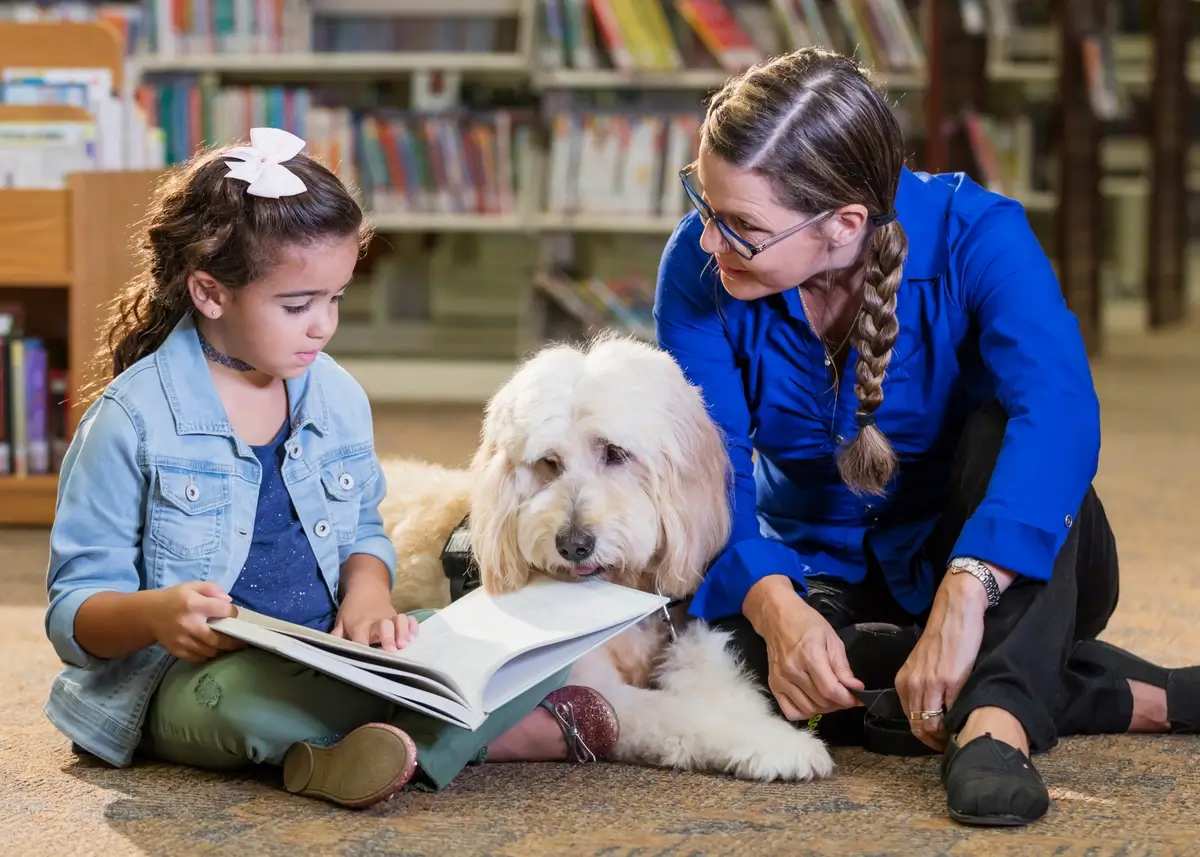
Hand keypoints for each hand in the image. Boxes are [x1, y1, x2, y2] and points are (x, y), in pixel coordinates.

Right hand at [146, 581, 244, 662]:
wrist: (148, 614)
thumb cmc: (174, 599)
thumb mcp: (192, 586)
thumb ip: (212, 589)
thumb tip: (229, 601)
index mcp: (194, 605)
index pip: (224, 611)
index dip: (232, 613)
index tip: (233, 615)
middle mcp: (189, 624)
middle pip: (219, 639)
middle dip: (235, 642)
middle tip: (243, 641)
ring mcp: (183, 640)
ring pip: (211, 651)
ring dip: (223, 650)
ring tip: (231, 646)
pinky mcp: (178, 651)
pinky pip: (199, 658)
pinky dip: (209, 655)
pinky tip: (214, 650)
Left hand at [332, 591, 418, 651]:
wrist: (366, 589)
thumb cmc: (352, 610)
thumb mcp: (341, 621)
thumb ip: (337, 636)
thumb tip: (328, 649)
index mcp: (358, 625)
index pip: (360, 638)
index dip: (363, 648)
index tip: (366, 659)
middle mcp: (375, 621)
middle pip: (383, 627)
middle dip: (388, 638)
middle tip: (392, 650)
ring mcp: (389, 617)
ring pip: (398, 621)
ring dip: (403, 632)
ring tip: (404, 644)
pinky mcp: (398, 615)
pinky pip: (409, 619)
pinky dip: (413, 626)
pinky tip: (414, 636)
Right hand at [745, 576, 863, 719]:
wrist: (777, 618)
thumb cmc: (807, 624)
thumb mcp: (831, 638)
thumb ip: (842, 666)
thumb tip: (856, 688)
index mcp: (810, 655)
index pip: (831, 690)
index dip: (848, 698)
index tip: (857, 697)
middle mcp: (793, 670)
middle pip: (821, 701)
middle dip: (839, 702)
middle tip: (845, 694)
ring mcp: (781, 680)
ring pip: (808, 709)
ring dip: (824, 708)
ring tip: (830, 697)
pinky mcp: (773, 685)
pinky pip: (790, 712)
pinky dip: (805, 712)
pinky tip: (812, 702)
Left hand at [895, 573, 987, 749]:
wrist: (955, 614)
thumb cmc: (942, 639)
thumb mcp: (923, 665)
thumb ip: (922, 687)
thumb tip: (931, 715)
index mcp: (904, 682)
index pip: (911, 721)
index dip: (926, 735)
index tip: (940, 740)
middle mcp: (913, 684)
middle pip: (919, 727)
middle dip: (934, 741)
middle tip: (950, 744)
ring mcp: (931, 684)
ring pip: (932, 725)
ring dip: (945, 736)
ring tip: (958, 737)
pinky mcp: (951, 681)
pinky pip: (952, 712)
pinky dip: (958, 722)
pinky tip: (966, 722)